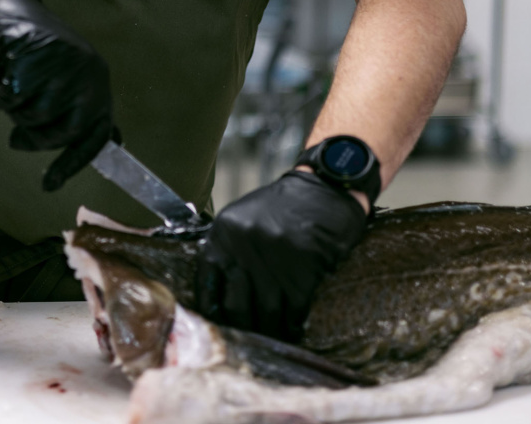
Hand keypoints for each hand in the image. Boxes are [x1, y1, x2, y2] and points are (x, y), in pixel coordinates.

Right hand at [0, 0, 113, 190]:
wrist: (10, 11)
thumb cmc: (36, 53)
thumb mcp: (67, 80)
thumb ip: (81, 109)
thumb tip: (114, 142)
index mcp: (97, 81)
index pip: (96, 134)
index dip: (73, 162)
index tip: (51, 185)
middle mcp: (87, 74)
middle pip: (62, 133)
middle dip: (34, 139)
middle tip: (18, 136)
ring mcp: (63, 66)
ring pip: (34, 117)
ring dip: (16, 112)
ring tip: (13, 92)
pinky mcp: (37, 57)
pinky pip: (12, 100)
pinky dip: (0, 96)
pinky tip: (1, 80)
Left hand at [195, 170, 366, 339]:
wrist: (323, 190)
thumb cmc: (282, 207)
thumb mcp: (243, 219)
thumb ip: (229, 250)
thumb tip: (219, 296)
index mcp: (223, 234)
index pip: (207, 284)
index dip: (213, 311)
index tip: (219, 325)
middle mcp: (243, 248)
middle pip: (236, 307)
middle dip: (243, 328)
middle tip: (248, 339)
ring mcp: (273, 261)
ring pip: (266, 315)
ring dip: (270, 332)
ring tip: (272, 340)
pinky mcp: (302, 271)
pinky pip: (293, 312)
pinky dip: (292, 326)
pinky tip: (293, 330)